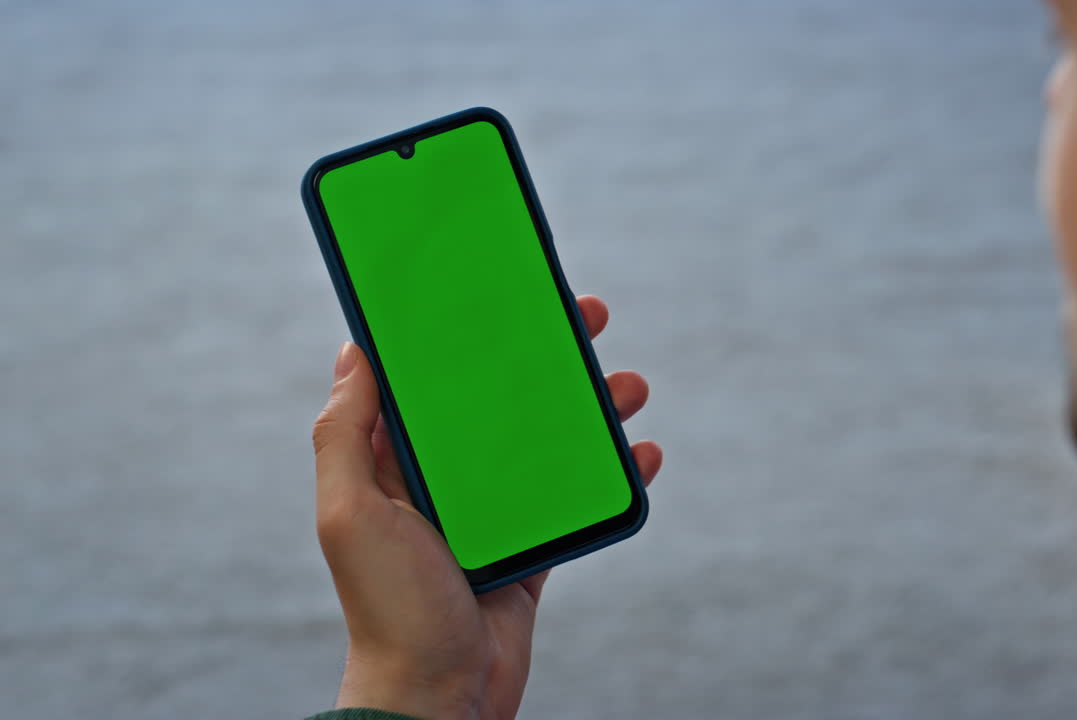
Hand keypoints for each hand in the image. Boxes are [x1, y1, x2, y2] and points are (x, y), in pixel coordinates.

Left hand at [312, 295, 662, 719]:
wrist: (438, 696)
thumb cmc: (389, 607)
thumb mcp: (350, 512)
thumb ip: (344, 433)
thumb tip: (354, 352)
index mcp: (395, 460)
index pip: (429, 377)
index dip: (461, 329)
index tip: (497, 286)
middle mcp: (442, 478)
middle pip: (497, 397)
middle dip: (541, 354)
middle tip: (584, 315)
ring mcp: (490, 512)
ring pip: (544, 440)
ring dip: (588, 407)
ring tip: (630, 384)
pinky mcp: (530, 547)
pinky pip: (574, 496)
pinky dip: (611, 474)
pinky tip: (645, 454)